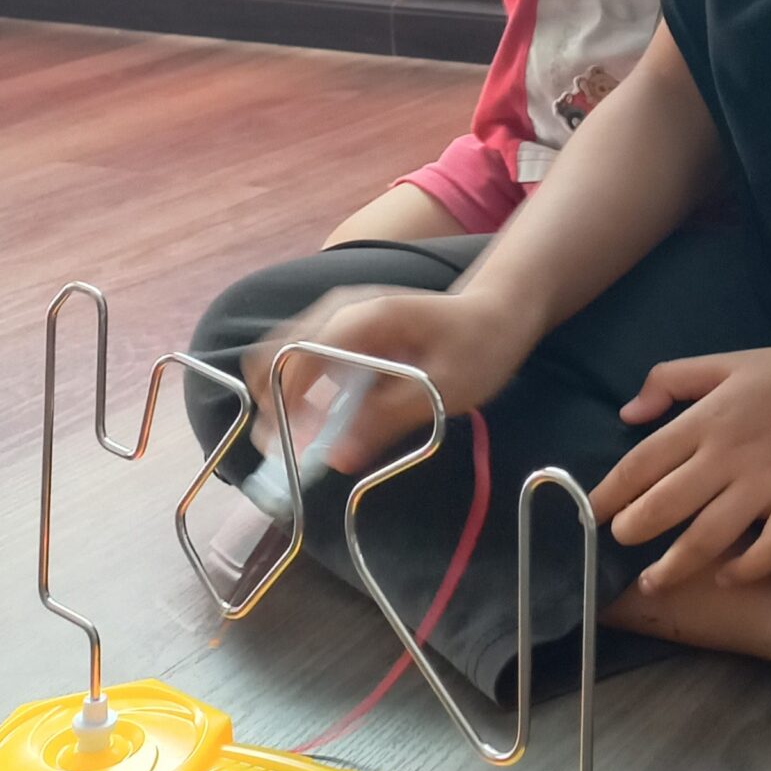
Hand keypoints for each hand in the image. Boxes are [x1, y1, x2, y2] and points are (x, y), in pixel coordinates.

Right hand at [243, 285, 534, 470]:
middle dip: (273, 408)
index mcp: (360, 318)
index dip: (285, 410)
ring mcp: (336, 318)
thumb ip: (386, 419)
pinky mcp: (342, 332)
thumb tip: (334, 459)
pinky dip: (300, 394)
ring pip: (282, 358)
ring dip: (283, 402)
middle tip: (291, 455)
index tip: (293, 455)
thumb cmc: (477, 346)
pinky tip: (325, 423)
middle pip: (274, 356)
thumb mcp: (441, 389)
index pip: (295, 361)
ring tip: (307, 444)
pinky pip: (303, 361)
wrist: (497, 312)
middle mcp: (337, 311)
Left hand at [590, 346, 770, 593]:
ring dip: (677, 564)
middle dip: (635, 530)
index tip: (590, 513)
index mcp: (706, 420)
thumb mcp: (723, 362)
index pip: (643, 461)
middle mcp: (729, 455)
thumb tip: (627, 413)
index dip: (610, 491)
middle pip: (668, 503)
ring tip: (654, 580)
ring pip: (711, 534)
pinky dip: (749, 567)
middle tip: (620, 545)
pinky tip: (727, 579)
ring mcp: (767, 483)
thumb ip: (670, 380)